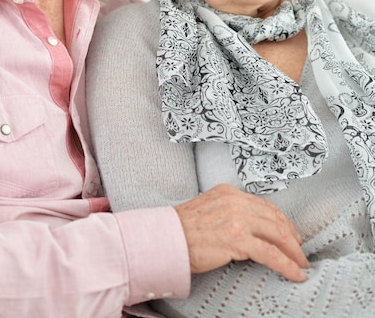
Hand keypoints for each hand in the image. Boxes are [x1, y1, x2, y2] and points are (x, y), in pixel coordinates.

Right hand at [175, 183, 308, 281]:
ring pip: (276, 233)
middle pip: (274, 217)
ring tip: (300, 263)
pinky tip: (294, 272)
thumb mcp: (208, 210)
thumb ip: (229, 213)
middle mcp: (234, 201)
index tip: (290, 232)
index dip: (281, 220)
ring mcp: (237, 218)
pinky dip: (287, 264)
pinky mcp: (237, 238)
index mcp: (228, 192)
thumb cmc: (181, 230)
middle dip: (291, 236)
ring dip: (293, 251)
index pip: (263, 204)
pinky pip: (270, 253)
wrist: (165, 239)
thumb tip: (248, 229)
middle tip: (299, 250)